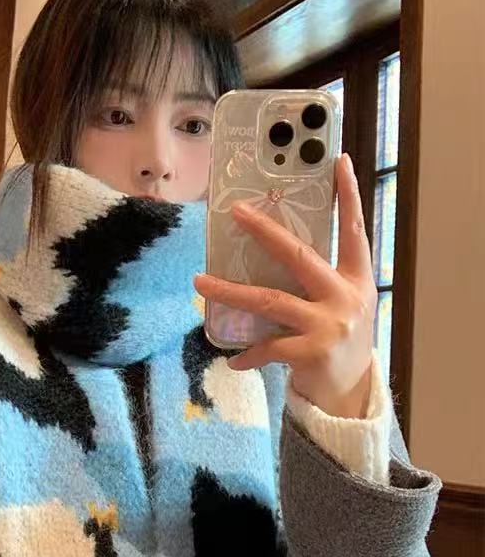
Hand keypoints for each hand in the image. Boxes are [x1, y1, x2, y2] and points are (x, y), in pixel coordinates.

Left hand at [193, 153, 376, 418]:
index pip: (353, 230)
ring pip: (270, 301)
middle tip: (236, 211)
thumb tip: (273, 252)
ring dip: (230, 291)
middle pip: (299, 256)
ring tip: (199, 282)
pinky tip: (233, 361)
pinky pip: (268, 347)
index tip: (338, 160)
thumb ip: (320, 282)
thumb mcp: (343, 306)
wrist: (352, 396)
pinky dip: (248, 354)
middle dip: (266, 231)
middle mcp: (345, 298)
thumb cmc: (340, 343)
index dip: (348, 196)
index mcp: (356, 280)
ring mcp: (329, 326)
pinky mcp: (311, 354)